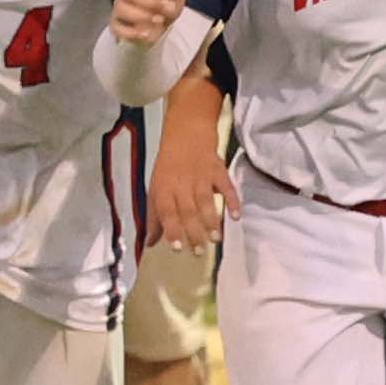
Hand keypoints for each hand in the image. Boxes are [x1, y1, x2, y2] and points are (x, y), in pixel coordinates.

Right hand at [111, 0, 186, 45]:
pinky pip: (117, 27)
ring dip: (142, 15)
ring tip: (159, 20)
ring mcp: (119, 6)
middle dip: (150, 1)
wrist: (162, 21)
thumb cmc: (168, 1)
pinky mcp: (116, 24)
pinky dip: (132, 32)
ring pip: (121, 8)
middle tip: (166, 7)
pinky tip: (146, 33)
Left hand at [148, 132, 236, 250]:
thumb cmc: (168, 167)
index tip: (177, 248)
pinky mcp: (218, 170)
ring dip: (211, 220)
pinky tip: (236, 216)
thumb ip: (154, 218)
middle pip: (187, 210)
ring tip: (215, 239)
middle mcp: (181, 184)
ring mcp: (201, 176)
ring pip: (206, 201)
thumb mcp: (155, 189)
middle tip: (199, 252)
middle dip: (193, 232)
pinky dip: (232, 200)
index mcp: (163, 189)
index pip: (166, 212)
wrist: (186, 133)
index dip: (171, 230)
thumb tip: (149, 244)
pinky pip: (226, 186)